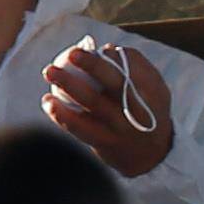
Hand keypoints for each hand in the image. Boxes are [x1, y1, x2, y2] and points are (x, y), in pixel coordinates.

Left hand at [42, 41, 173, 178]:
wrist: (150, 156)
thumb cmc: (147, 110)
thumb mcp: (156, 89)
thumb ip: (137, 66)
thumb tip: (106, 48)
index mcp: (151, 92)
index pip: (134, 68)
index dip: (113, 57)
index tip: (98, 48)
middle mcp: (136, 109)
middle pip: (114, 84)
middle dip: (93, 66)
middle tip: (71, 53)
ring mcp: (119, 127)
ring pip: (92, 103)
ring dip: (69, 85)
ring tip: (49, 71)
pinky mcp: (104, 142)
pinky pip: (80, 127)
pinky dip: (62, 114)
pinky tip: (47, 101)